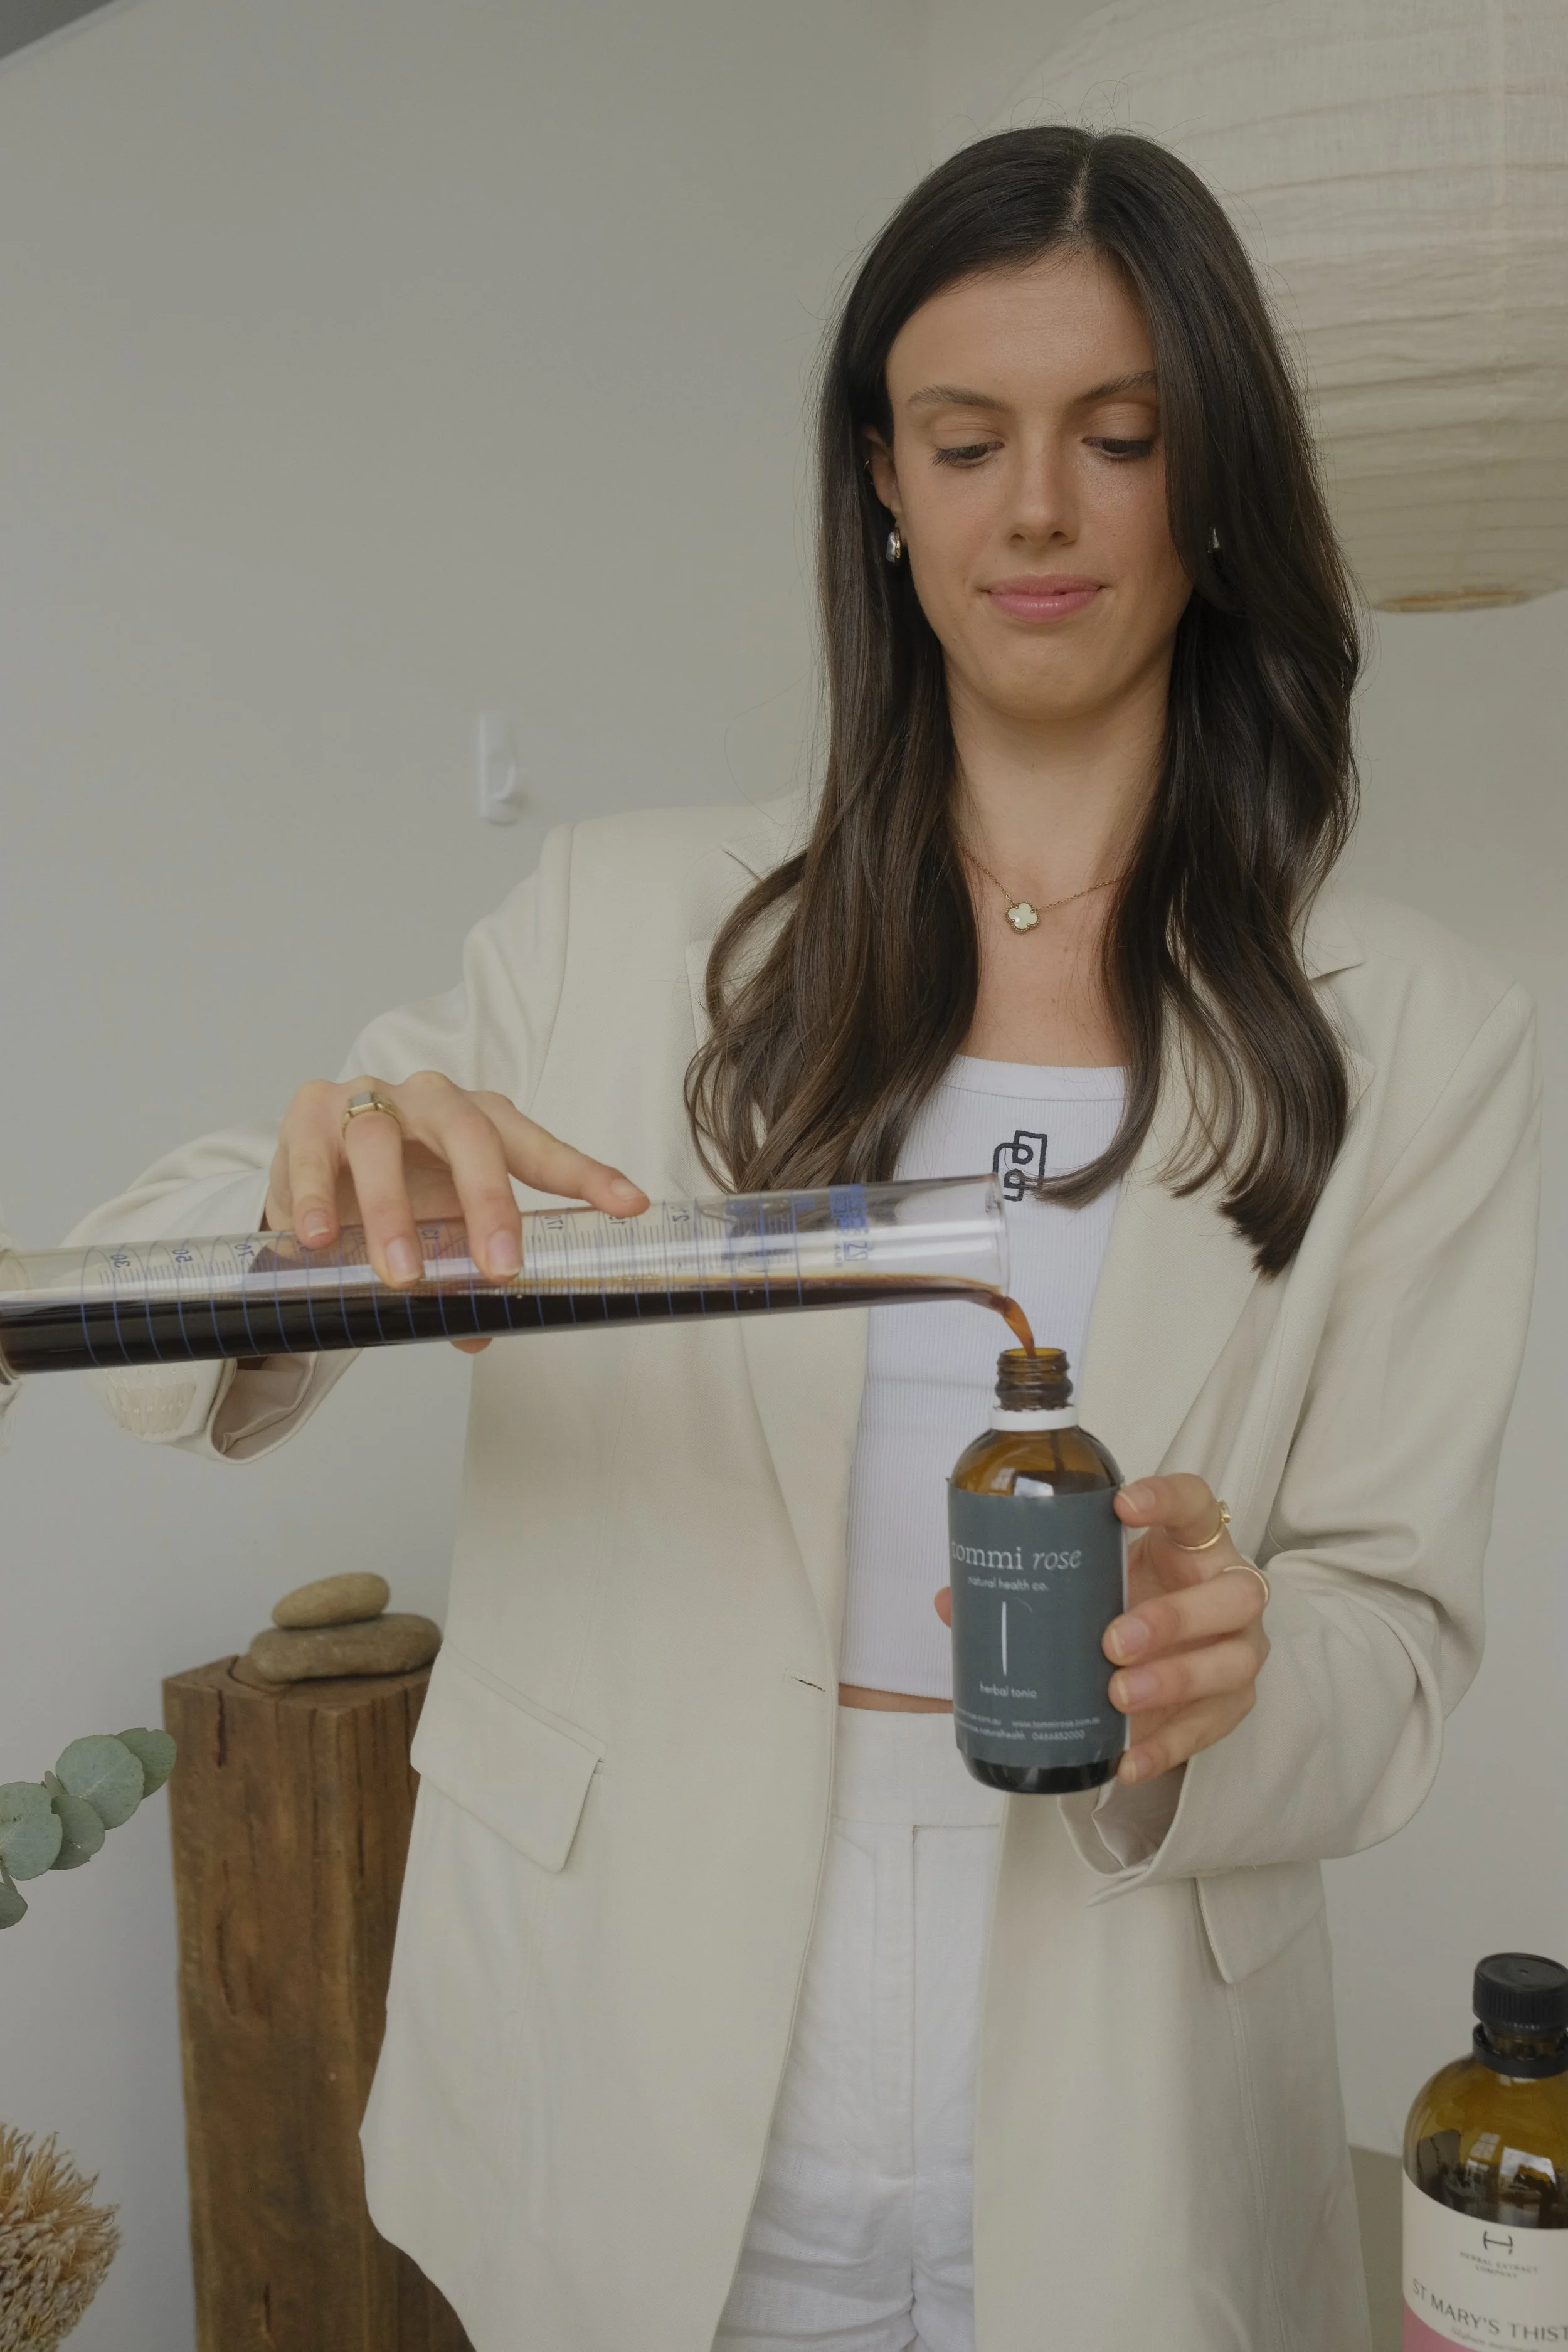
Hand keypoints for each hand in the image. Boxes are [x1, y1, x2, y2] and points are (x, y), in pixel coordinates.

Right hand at [264, 1072, 647, 1351]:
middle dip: (488, 1201)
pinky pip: (313, 1152)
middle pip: (469, 1134)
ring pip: (383, 1141)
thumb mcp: (439, 1229)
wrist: (311, 1173)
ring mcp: (369, 1100)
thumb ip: (460, 1275)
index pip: (538, 1148)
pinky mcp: (309, 1114)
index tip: (631, 1206)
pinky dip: (312, 1197)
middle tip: (500, 1269)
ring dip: (394, 1212)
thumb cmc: (397, 1193)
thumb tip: (480, 1336)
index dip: (585, 1175)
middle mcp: (432, 1101)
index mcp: (480, 1123)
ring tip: (403, 1276)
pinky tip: (319, 1239)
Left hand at [932, 1472, 1267, 1786]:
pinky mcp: (1230, 1703)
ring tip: (1118, 1696)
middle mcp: (1228, 1590)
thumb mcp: (1088, 1582)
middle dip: (1175, 1618)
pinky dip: (1167, 1745)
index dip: (1167, 1499)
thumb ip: (1031, 1587)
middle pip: (1234, 1593)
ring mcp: (1238, 1648)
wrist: (1162, 1653)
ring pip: (1232, 1662)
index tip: (1122, 1506)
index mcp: (1192, 1542)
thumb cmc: (1125, 1600)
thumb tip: (952, 1602)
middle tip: (1113, 1640)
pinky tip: (1128, 1757)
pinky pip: (1210, 1727)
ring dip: (1175, 1680)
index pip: (1196, 1502)